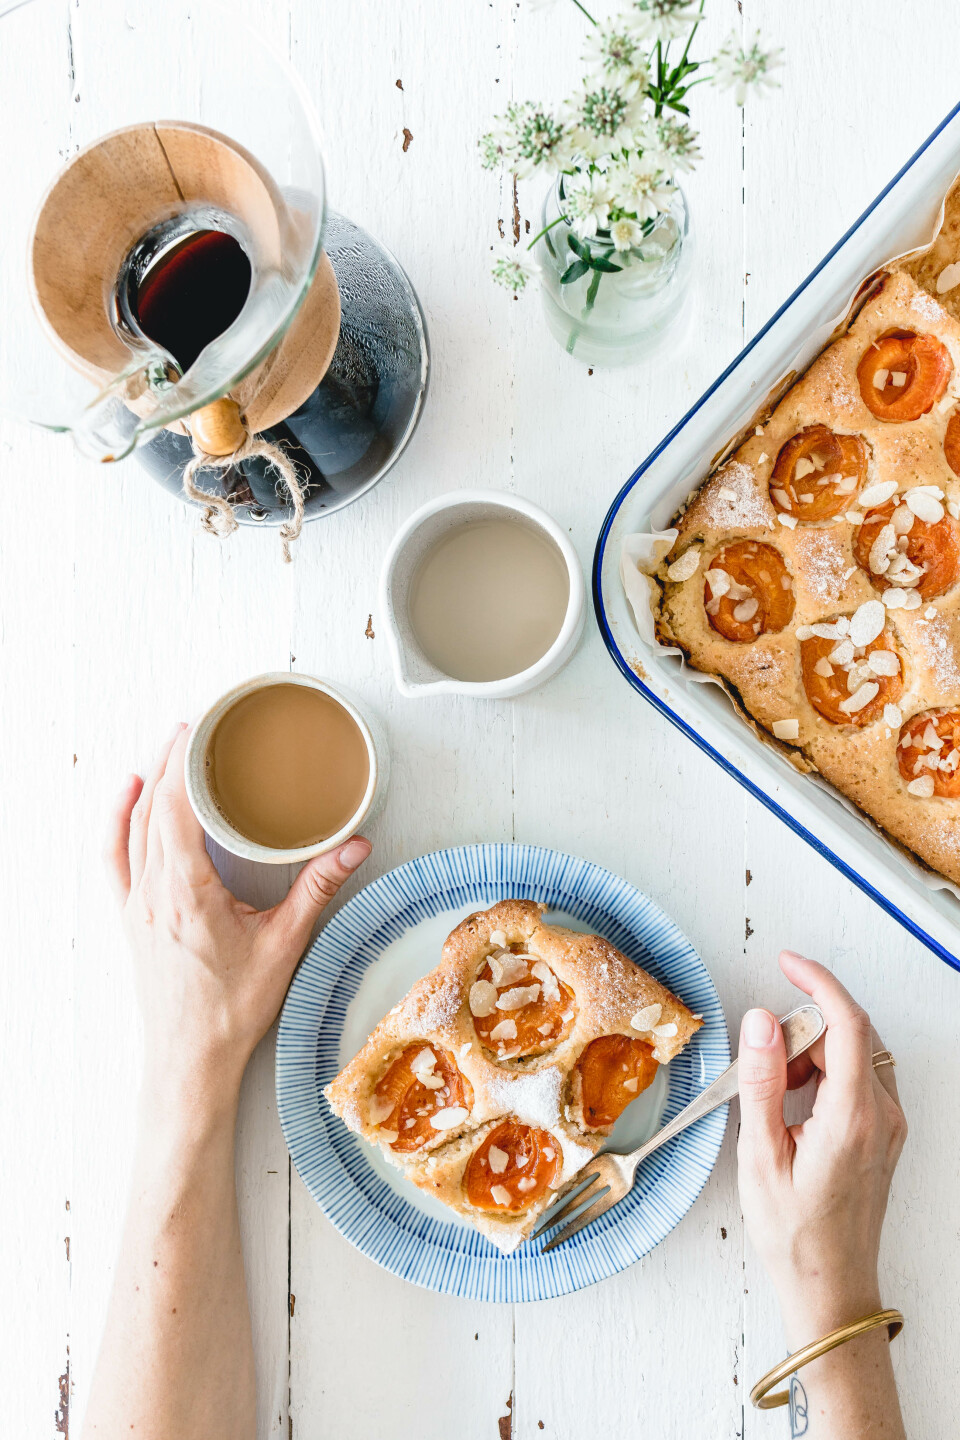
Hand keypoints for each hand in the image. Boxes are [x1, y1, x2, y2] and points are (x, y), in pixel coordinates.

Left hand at [104, 723, 371, 1108]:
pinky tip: (127, 794)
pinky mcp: (133, 916)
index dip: (185, 763)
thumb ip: (318, 889)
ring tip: (169, 744)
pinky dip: (117, 818)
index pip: (176, 809)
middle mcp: (154, 892)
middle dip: (171, 759)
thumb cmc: (233, 1008)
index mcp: (187, 892)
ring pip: (132, 827)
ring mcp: (137, 904)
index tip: (202, 729)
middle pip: (152, 807)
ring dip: (148, 781)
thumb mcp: (285, 944)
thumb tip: (354, 845)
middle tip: (197, 724)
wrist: (191, 1057)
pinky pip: (115, 855)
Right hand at [737, 950, 906, 1344]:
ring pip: (855, 1057)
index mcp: (853, 1117)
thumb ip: (761, 1081)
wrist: (830, 1287)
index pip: (847, 1023)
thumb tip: (761, 1023)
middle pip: (851, 1035)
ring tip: (774, 1095)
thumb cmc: (795, 1234)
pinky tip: (793, 1107)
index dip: (818, 982)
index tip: (789, 964)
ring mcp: (888, 1127)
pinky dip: (824, 1078)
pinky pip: (858, 1082)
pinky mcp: (883, 1137)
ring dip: (813, 1056)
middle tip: (763, 1058)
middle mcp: (882, 1117)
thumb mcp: (761, 1154)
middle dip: (804, 1030)